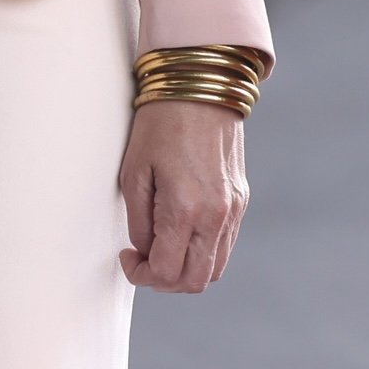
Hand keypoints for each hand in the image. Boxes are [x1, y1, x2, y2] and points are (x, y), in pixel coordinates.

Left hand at [118, 100, 249, 291]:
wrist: (202, 88)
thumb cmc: (160, 126)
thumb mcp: (134, 174)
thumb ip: (139, 223)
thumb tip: (146, 250)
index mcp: (186, 209)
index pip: (166, 272)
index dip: (141, 274)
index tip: (127, 256)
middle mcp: (216, 215)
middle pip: (194, 281)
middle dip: (164, 280)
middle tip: (144, 260)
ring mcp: (234, 208)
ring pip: (214, 269)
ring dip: (185, 269)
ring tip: (163, 247)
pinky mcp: (241, 199)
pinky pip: (225, 244)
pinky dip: (202, 251)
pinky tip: (182, 231)